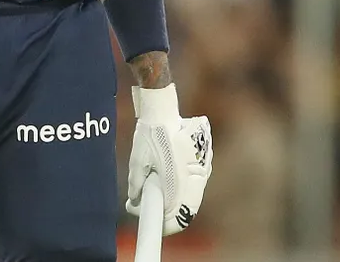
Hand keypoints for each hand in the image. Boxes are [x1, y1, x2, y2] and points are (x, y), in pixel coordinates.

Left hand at [126, 84, 211, 234]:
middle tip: (155, 212)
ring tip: (161, 197)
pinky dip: (185, 189)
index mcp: (178, 181)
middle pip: (188, 210)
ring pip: (193, 197)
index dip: (166, 227)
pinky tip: (171, 184)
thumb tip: (136, 201)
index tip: (155, 226)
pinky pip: (197, 183)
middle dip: (172, 216)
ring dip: (179, 202)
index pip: (177, 218)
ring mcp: (202, 168)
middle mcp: (194, 177)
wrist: (163, 111)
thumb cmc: (149, 136)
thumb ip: (137, 188)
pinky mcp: (203, 160)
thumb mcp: (136, 164)